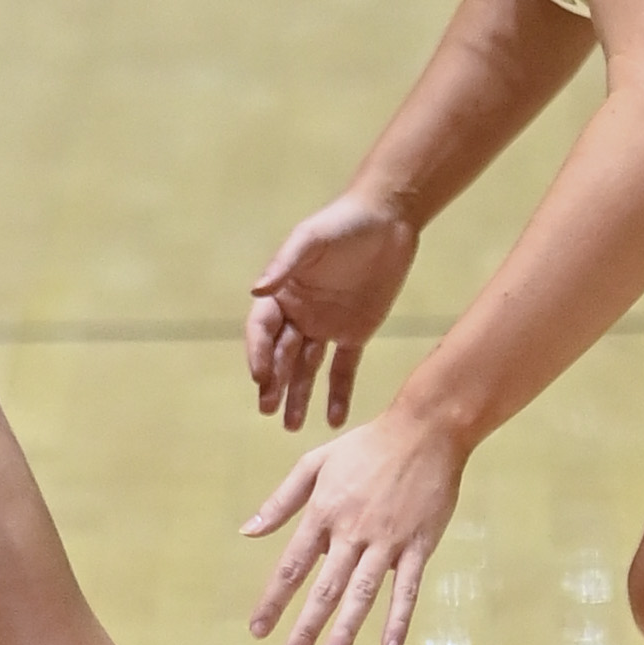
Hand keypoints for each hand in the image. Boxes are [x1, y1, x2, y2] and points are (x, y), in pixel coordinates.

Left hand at [242, 409, 463, 644]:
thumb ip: (281, 501)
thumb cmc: (366, 446)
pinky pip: (407, 589)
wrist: (424, 430)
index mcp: (323, 511)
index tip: (258, 630)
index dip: (273, 600)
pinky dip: (398, 619)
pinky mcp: (418, 545)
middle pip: (324, 588)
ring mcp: (387, 540)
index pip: (291, 565)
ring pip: (362, 593)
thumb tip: (247, 531)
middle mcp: (352, 531)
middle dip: (305, 627)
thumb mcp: (314, 463)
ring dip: (346, 630)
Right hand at [245, 193, 416, 429]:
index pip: (262, 330)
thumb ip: (284, 265)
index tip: (260, 378)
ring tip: (292, 426)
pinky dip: (339, 393)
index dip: (259, 354)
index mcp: (282, 293)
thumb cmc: (342, 223)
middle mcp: (299, 314)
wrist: (388, 218)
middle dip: (274, 384)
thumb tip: (255, 290)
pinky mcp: (356, 332)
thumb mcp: (310, 239)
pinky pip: (344, 368)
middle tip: (268, 410)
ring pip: (308, 369)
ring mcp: (326, 326)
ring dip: (299, 396)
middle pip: (282, 356)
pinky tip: (334, 419)